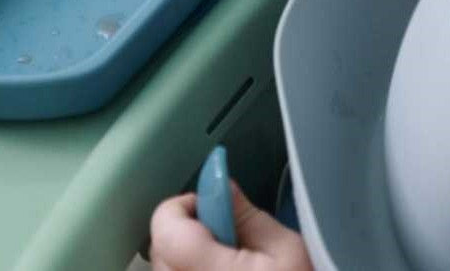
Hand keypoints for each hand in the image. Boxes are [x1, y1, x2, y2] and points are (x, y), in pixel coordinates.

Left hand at [149, 181, 312, 269]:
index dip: (185, 206)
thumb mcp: (288, 252)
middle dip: (188, 233)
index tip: (213, 207)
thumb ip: (248, 217)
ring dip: (188, 261)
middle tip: (227, 242)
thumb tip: (222, 187)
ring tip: (229, 270)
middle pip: (161, 248)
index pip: (165, 225)